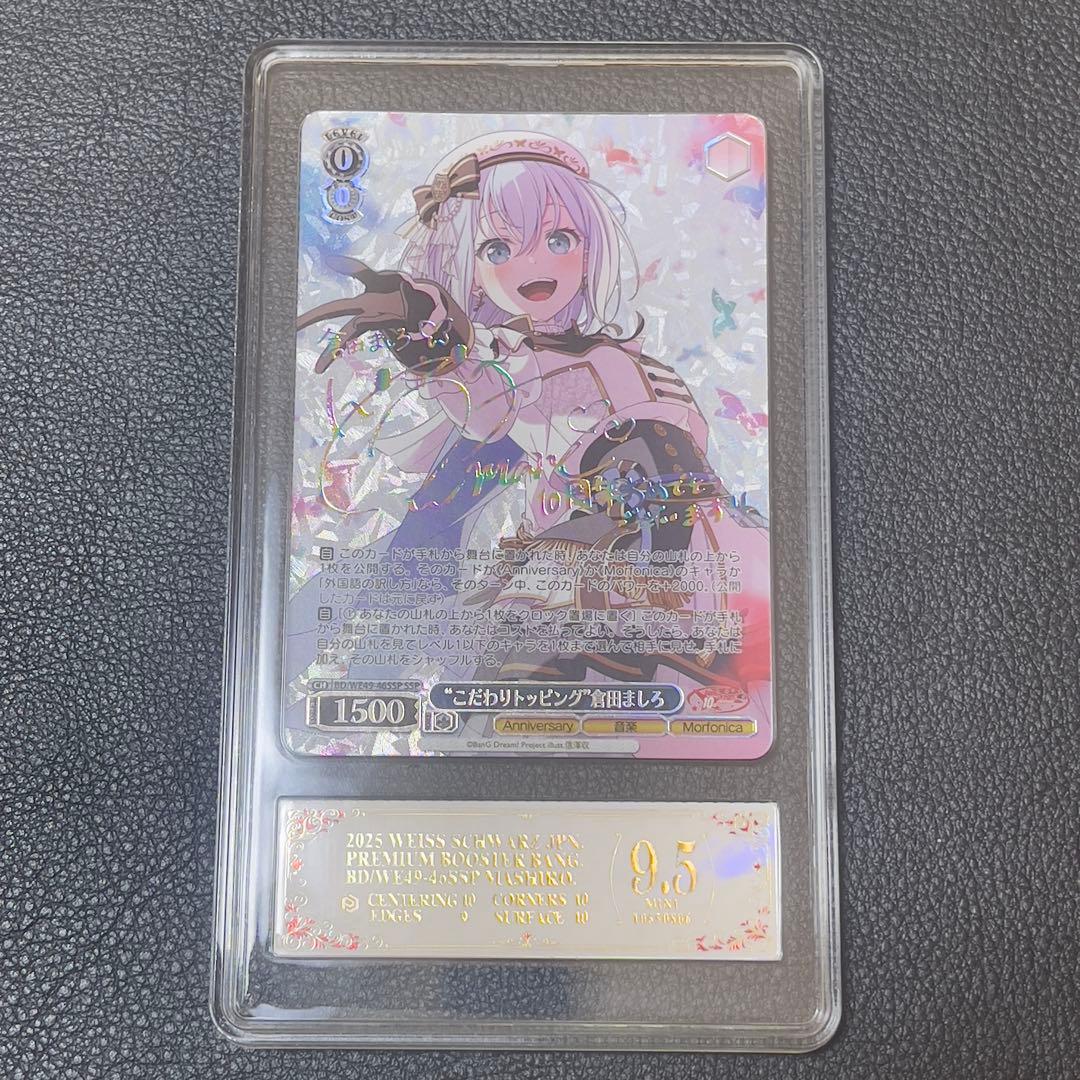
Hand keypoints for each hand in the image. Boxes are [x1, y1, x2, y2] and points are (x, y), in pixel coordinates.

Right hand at [297, 257, 467, 373]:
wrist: (426, 306)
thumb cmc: (428, 300)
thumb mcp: (435, 302)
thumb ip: (435, 313)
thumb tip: (430, 332)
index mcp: (380, 286)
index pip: (363, 273)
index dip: (349, 267)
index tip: (331, 262)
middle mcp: (368, 301)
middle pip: (338, 307)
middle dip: (316, 316)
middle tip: (293, 325)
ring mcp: (367, 314)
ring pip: (344, 332)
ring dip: (331, 349)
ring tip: (318, 368)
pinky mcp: (370, 324)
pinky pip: (351, 337)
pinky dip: (336, 350)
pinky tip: (322, 365)